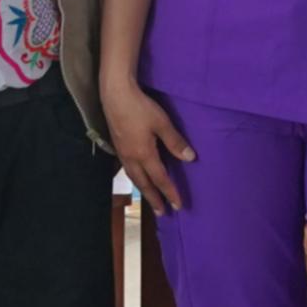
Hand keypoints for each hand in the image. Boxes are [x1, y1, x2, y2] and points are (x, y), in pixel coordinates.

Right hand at [104, 76, 195, 214]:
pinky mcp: (117, 145)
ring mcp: (122, 152)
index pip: (160, 179)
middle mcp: (131, 158)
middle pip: (144, 183)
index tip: (178, 206)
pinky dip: (135, 177)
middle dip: (153, 198)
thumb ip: (175, 142)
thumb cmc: (140, 108)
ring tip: (149, 197)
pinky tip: (137, 175)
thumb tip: (190, 159)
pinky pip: (127, 168)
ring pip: (133, 177)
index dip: (170, 193)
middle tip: (162, 212)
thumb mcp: (162, 123)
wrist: (115, 95)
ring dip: (143, 189)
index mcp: (144, 154)